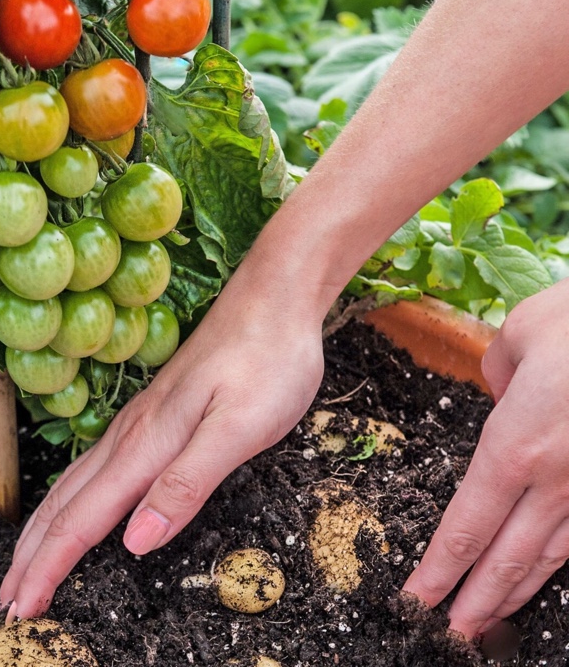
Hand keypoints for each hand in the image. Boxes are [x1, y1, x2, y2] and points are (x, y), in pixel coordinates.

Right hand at [0, 261, 326, 619]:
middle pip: (67, 502)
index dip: (49, 567)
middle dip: (32, 553)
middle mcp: (133, 432)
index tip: (22, 610)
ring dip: (46, 526)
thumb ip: (186, 483)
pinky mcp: (156, 411)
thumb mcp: (238, 428)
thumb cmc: (266, 360)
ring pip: (77, 481)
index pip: (84, 519)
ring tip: (26, 559)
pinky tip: (79, 499)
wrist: (274, 299)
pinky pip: (98, 462)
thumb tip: (134, 540)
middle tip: (8, 600)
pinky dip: (74, 495)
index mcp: (148, 444)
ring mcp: (141, 419)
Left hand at [402, 277, 568, 637]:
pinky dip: (559, 563)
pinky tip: (545, 576)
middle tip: (448, 635)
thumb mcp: (518, 337)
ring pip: (550, 555)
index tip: (418, 599)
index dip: (441, 567)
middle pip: (506, 555)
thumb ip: (497, 374)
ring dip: (515, 591)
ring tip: (488, 619)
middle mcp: (554, 479)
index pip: (467, 523)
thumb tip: (501, 392)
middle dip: (474, 599)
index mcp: (515, 446)